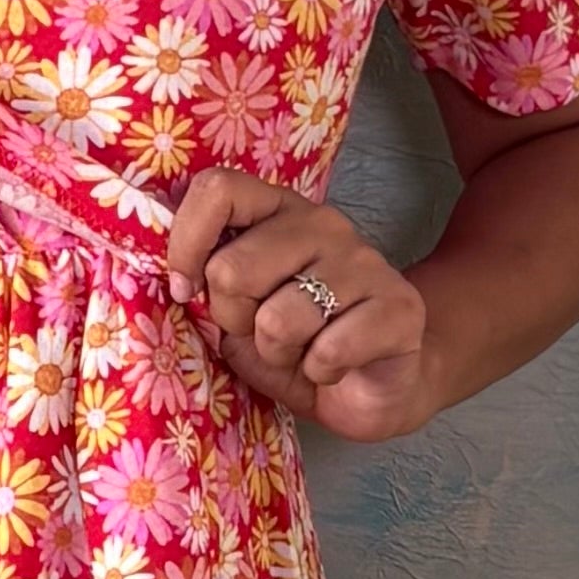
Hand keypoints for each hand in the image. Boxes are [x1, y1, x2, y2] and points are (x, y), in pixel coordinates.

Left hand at [165, 170, 432, 440]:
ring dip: (280, 354)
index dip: (186, 244)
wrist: (374, 388)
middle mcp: (323, 224)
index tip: (186, 290)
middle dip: (235, 320)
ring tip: (304, 352)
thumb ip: (211, 288)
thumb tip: (179, 281)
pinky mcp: (399, 307)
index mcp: (278, 213)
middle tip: (265, 333)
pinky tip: (336, 368)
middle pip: (233, 269)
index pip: (218, 189)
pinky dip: (321, 373)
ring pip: (278, 319)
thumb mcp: (239, 317)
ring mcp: (365, 262)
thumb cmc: (298, 348)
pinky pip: (328, 350)